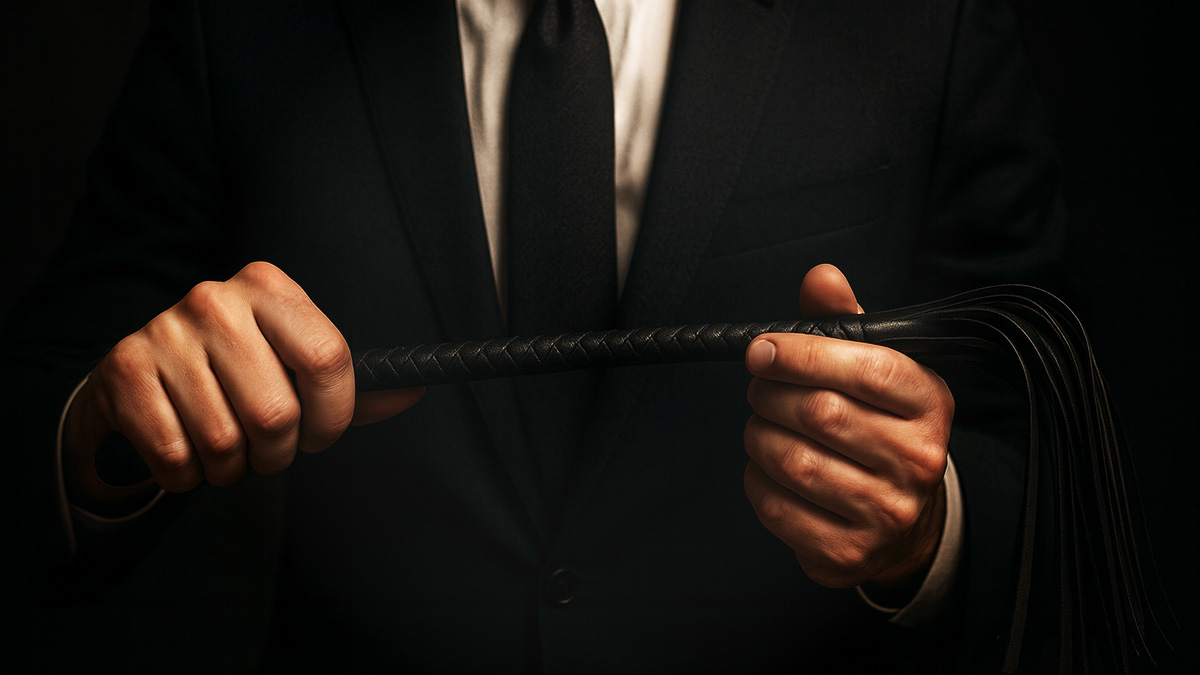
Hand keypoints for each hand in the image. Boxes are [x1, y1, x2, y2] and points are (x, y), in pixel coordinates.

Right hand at [63, 261, 422, 507]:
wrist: (141, 374)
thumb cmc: (237, 372)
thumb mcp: (294, 364)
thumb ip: (352, 384)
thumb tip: (413, 388)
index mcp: (269, 287)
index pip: (327, 360)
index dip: (333, 415)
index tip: (321, 433)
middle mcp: (216, 300)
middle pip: (277, 413)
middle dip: (279, 453)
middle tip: (268, 449)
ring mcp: (165, 331)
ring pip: (224, 442)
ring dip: (230, 467)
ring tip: (225, 449)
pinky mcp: (125, 370)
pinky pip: (175, 457)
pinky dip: (186, 474)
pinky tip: (186, 449)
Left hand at [742, 264, 951, 590]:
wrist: (904, 521)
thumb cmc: (878, 429)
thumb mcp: (873, 368)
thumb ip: (843, 321)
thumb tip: (822, 277)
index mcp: (930, 403)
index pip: (866, 368)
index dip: (802, 353)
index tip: (762, 349)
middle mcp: (918, 460)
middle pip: (820, 413)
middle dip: (770, 394)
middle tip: (759, 388)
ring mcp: (887, 512)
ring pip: (792, 461)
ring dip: (759, 437)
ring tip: (764, 427)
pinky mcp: (848, 552)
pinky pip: (776, 507)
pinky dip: (757, 481)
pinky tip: (768, 470)